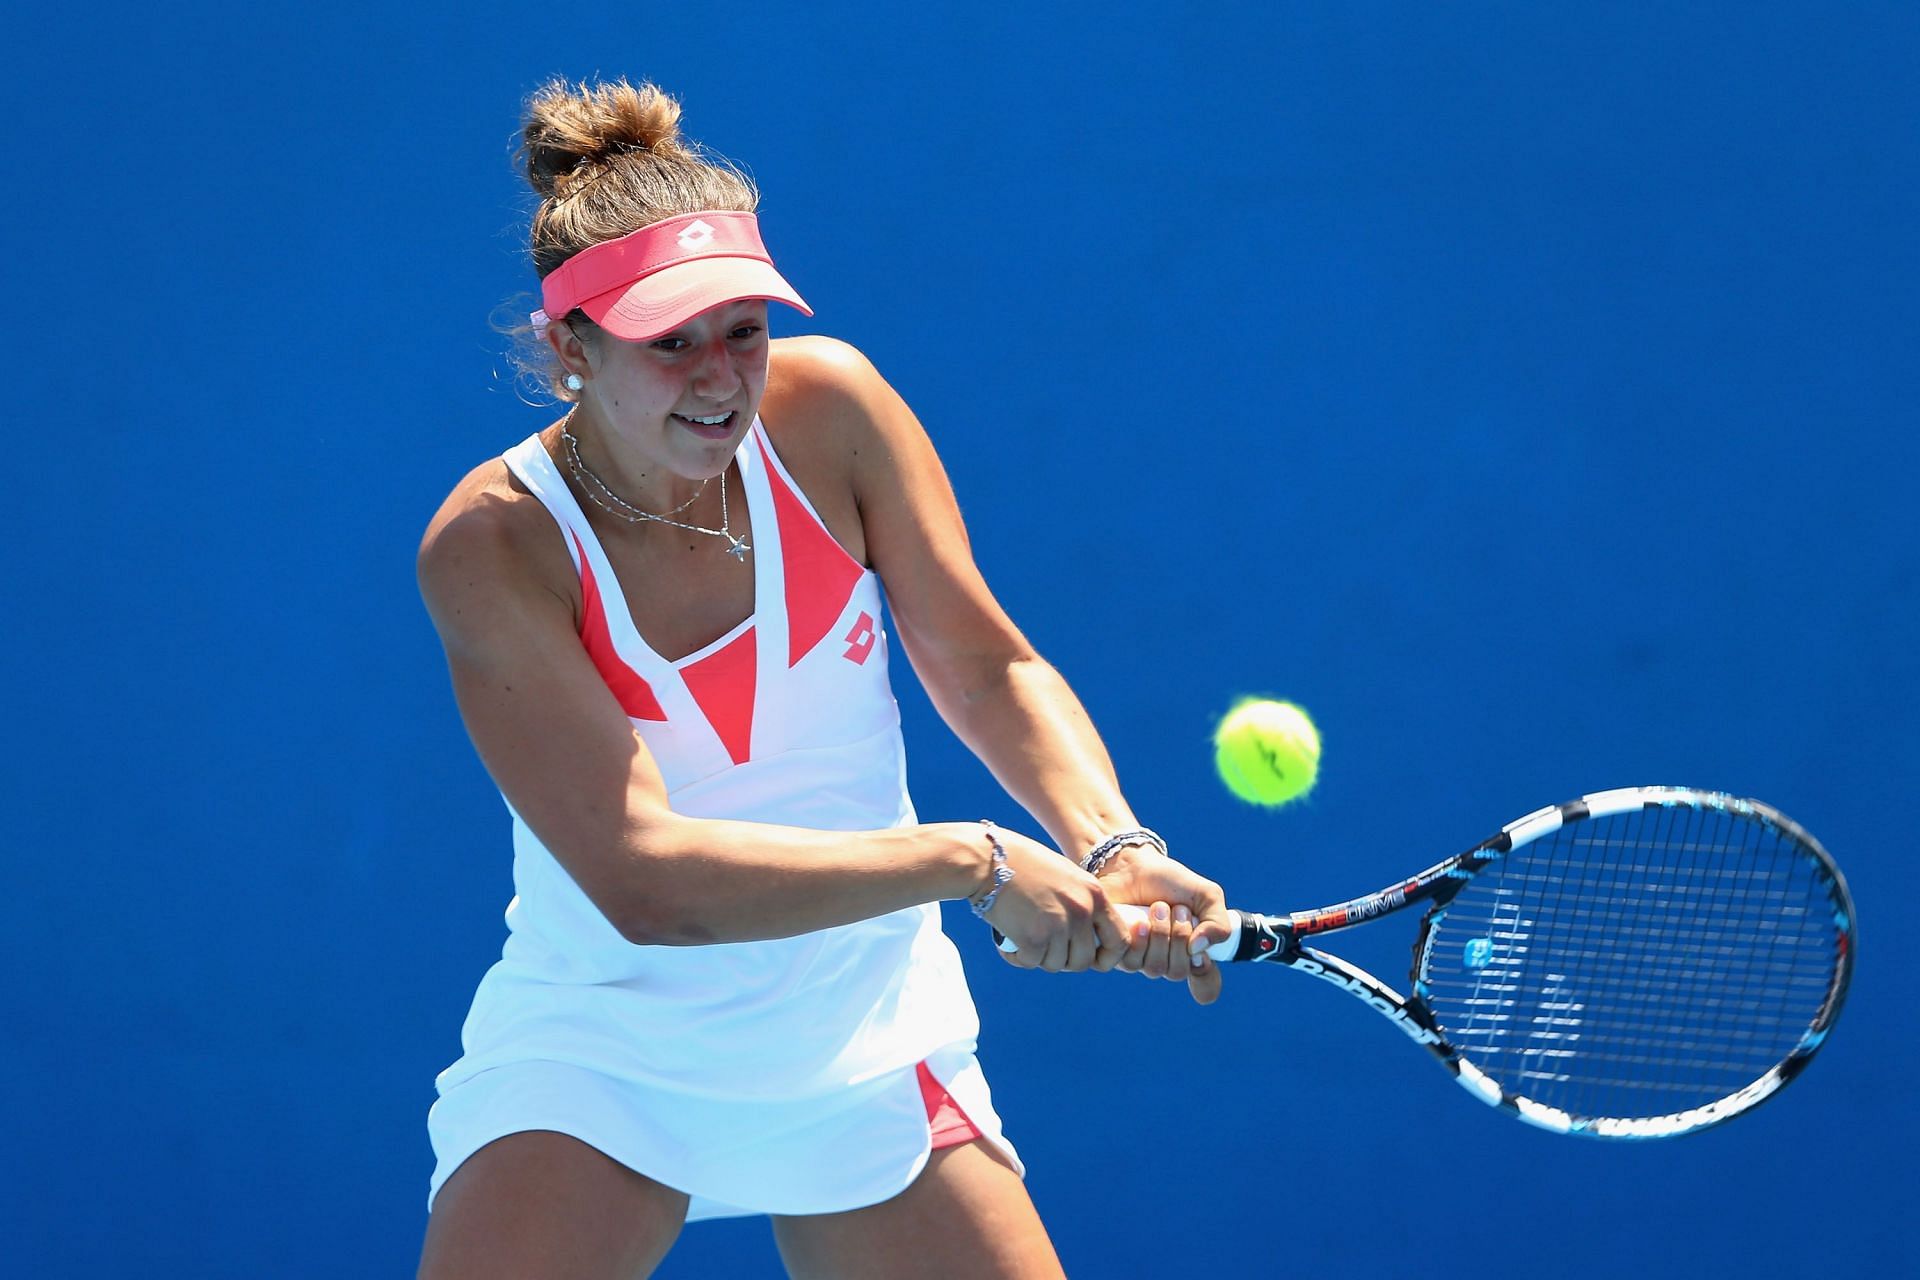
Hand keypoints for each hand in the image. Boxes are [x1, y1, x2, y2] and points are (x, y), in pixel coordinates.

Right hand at [978, 827, 1129, 973]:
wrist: (988, 859)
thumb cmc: (1023, 864)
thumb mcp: (1066, 877)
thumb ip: (1081, 904)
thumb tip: (1089, 940)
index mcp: (1094, 895)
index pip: (1119, 940)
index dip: (1108, 956)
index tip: (1093, 959)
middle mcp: (1081, 912)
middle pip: (1084, 960)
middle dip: (1065, 960)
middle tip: (1045, 947)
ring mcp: (1058, 926)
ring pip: (1056, 964)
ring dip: (1039, 957)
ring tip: (1024, 937)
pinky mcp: (1033, 939)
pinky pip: (1031, 962)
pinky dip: (1017, 956)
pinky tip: (1008, 940)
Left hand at [1094, 845, 1231, 1004]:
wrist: (1130, 865)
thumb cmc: (1168, 880)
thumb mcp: (1206, 895)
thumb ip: (1219, 923)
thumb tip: (1199, 951)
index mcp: (1191, 951)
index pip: (1205, 986)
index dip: (1206, 980)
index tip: (1202, 957)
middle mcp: (1166, 960)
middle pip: (1178, 972)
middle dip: (1180, 937)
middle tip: (1177, 909)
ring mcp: (1140, 960)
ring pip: (1155, 968)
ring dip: (1160, 934)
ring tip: (1157, 907)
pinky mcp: (1115, 955)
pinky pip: (1130, 964)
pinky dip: (1139, 940)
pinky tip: (1138, 921)